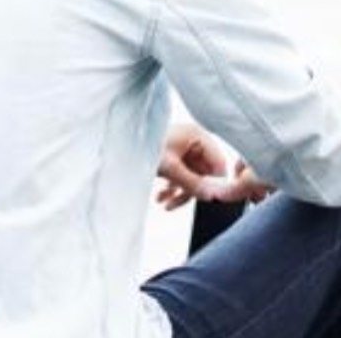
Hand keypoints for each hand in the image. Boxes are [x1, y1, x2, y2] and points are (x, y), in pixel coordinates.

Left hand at [155, 124, 275, 210]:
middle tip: (177, 204)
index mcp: (199, 136)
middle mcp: (194, 140)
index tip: (213, 200)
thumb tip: (213, 198)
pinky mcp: (175, 155)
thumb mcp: (169, 167)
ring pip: (192, 176)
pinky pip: (182, 175)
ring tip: (164, 203)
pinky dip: (173, 187)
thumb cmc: (145, 144)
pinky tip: (162, 197)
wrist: (121, 141)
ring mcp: (184, 147)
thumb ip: (192, 183)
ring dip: (179, 191)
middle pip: (205, 173)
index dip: (216, 184)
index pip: (219, 164)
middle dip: (191, 191)